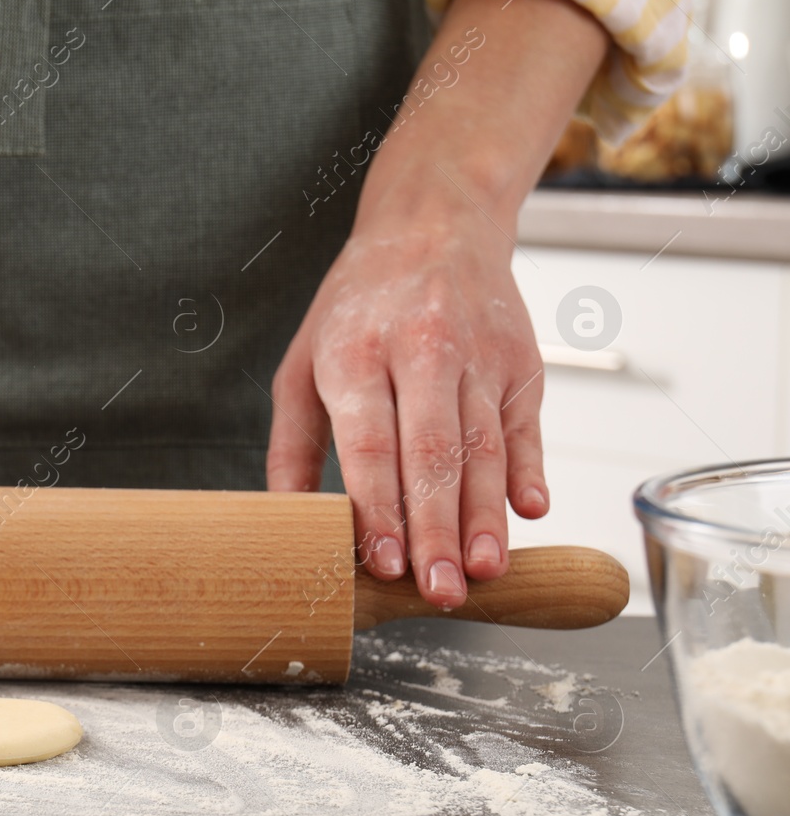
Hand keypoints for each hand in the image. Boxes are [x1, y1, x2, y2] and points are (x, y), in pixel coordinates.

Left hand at [265, 208, 547, 607]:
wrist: (433, 222)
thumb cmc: (357, 307)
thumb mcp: (302, 364)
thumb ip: (293, 448)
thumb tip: (287, 523)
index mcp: (356, 352)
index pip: (371, 442)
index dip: (380, 506)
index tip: (384, 562)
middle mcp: (422, 349)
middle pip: (433, 452)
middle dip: (437, 529)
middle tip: (440, 592)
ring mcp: (479, 355)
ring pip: (485, 446)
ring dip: (487, 516)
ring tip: (485, 571)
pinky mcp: (521, 361)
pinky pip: (526, 426)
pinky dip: (528, 471)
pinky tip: (529, 512)